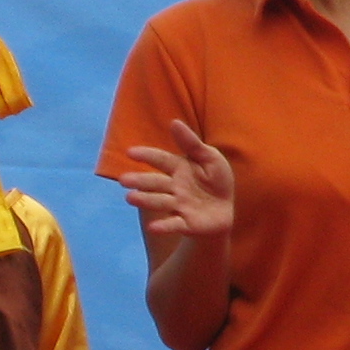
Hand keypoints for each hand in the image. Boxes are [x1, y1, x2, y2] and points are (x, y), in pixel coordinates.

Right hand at [113, 121, 235, 248]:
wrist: (225, 210)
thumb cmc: (216, 181)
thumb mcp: (209, 158)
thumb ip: (192, 143)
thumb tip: (174, 122)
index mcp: (179, 169)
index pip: (161, 160)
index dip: (147, 155)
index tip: (130, 152)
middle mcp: (174, 187)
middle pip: (156, 183)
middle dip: (140, 181)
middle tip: (123, 180)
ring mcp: (179, 206)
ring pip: (160, 202)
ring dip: (146, 200)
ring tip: (130, 198)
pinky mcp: (186, 223)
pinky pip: (174, 224)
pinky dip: (164, 226)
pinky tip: (153, 227)